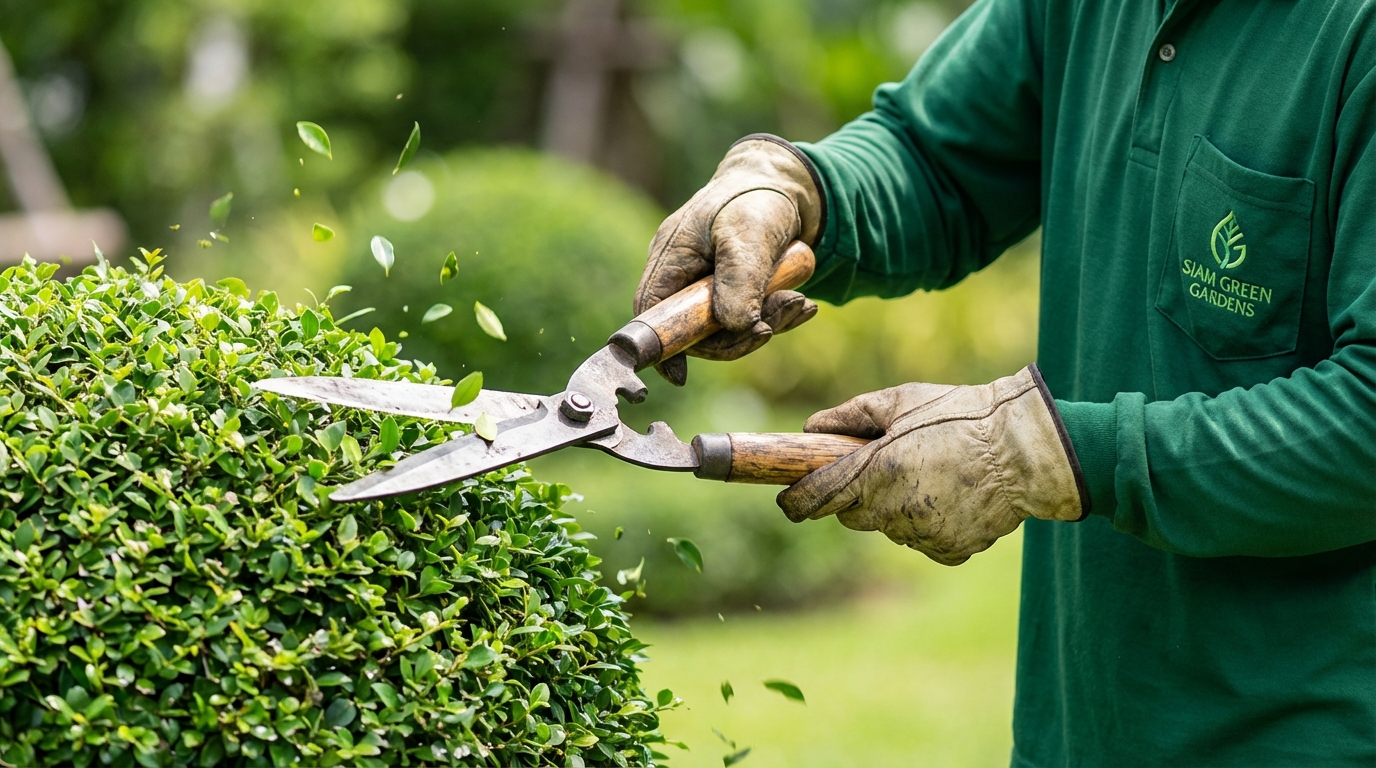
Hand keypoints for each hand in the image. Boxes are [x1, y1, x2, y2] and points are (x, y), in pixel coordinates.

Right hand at [635, 134, 822, 384]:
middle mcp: (684, 276)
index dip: (660, 346)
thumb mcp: (749, 234)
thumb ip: (739, 279)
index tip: (679, 376)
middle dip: (736, 336)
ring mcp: (709, 286)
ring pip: (727, 330)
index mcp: (671, 258)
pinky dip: (777, 316)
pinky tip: (802, 305)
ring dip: (766, 324)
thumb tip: (734, 326)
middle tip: (773, 324)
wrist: (791, 184)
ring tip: (799, 303)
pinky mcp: (736, 291)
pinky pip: (749, 319)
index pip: (651, 313)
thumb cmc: (758, 198)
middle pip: (693, 332)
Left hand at [776, 365, 1087, 564]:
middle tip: (883, 468)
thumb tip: (810, 428)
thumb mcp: (901, 401)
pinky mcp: (948, 551)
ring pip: (889, 528)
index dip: (796, 502)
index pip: (816, 499)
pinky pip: (923, 541)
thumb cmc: (960, 415)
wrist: (1025, 449)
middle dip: (856, 495)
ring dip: (895, 508)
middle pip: (851, 516)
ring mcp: (921, 535)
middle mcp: (892, 510)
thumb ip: (850, 415)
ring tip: (930, 474)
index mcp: (874, 472)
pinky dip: (928, 524)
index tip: (789, 500)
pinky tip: (951, 497)